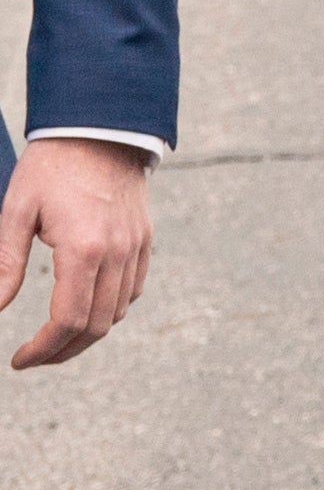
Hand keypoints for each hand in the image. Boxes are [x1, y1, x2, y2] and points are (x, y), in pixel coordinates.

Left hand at [1, 134, 154, 366]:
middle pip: (97, 326)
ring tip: (56, 337)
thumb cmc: (53, 167)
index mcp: (84, 250)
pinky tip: (87, 306)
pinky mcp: (144, 239)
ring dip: (87, 333)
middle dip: (63, 351)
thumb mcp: (17, 212)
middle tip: (33, 357)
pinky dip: (111, 309)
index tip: (18, 360)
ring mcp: (135, 247)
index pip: (68, 320)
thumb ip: (5, 265)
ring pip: (118, 312)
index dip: (42, 350)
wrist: (101, 128)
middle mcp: (117, 253)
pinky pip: (133, 289)